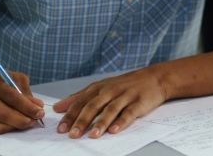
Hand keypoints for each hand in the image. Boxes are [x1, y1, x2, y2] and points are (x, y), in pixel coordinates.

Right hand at [0, 68, 44, 133]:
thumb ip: (23, 90)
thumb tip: (38, 104)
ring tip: (27, 123)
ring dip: (15, 125)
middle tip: (35, 120)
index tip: (39, 111)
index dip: (26, 105)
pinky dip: (7, 128)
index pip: (11, 94)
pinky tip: (15, 125)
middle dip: (22, 118)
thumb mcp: (9, 77)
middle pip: (2, 110)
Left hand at [53, 67, 167, 138]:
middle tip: (73, 134)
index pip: (81, 102)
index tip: (60, 128)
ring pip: (111, 110)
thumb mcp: (101, 87)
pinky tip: (114, 130)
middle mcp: (110, 91)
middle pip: (94, 106)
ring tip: (93, 135)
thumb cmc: (125, 85)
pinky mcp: (139, 102)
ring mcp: (125, 96)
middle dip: (82, 120)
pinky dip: (121, 122)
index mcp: (99, 88)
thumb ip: (80, 97)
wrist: (154, 78)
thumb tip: (58, 107)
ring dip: (101, 123)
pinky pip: (129, 113)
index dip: (70, 115)